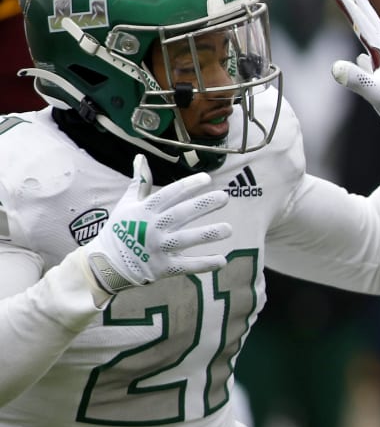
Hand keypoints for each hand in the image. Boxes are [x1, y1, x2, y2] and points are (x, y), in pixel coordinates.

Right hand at [82, 156, 232, 296]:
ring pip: (185, 240)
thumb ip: (138, 183)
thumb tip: (140, 157)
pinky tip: (222, 260)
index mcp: (144, 211)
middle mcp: (151, 228)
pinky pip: (186, 266)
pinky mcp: (162, 268)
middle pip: (180, 214)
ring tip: (229, 229)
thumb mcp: (126, 205)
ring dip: (208, 234)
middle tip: (225, 197)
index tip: (208, 178)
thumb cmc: (119, 230)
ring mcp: (157, 249)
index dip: (188, 186)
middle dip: (203, 205)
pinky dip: (204, 264)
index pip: (169, 194)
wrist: (104, 264)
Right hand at [330, 0, 379, 144]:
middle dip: (362, 8)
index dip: (353, 10)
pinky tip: (361, 57)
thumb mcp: (378, 93)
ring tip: (356, 19)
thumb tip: (335, 67)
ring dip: (363, 28)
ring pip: (373, 43)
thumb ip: (358, 80)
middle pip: (373, 27)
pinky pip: (373, 64)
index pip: (366, 28)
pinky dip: (365, 56)